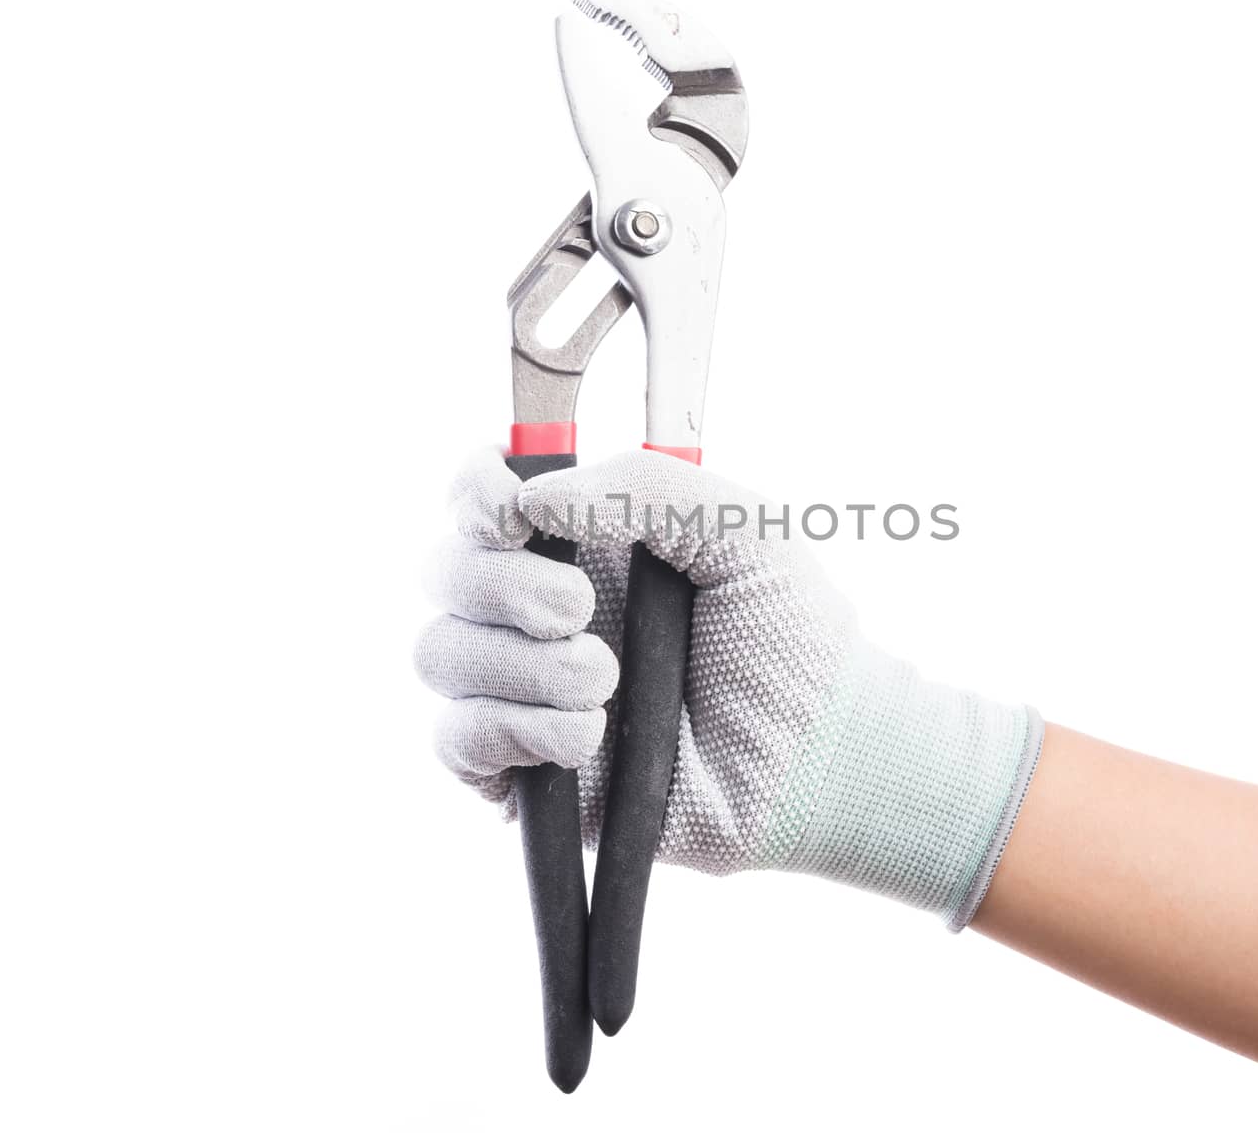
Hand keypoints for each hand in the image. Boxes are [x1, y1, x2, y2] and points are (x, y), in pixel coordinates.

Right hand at [415, 448, 1041, 926]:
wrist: (817, 753)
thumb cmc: (787, 635)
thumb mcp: (740, 528)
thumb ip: (644, 486)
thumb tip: (535, 494)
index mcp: (582, 541)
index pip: (479, 497)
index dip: (475, 495)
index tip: (511, 512)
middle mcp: (537, 608)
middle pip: (444, 572)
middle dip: (500, 585)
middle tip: (579, 609)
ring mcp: (523, 689)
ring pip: (441, 654)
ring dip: (521, 666)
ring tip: (606, 681)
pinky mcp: (523, 770)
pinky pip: (457, 740)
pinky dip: (516, 731)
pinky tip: (587, 737)